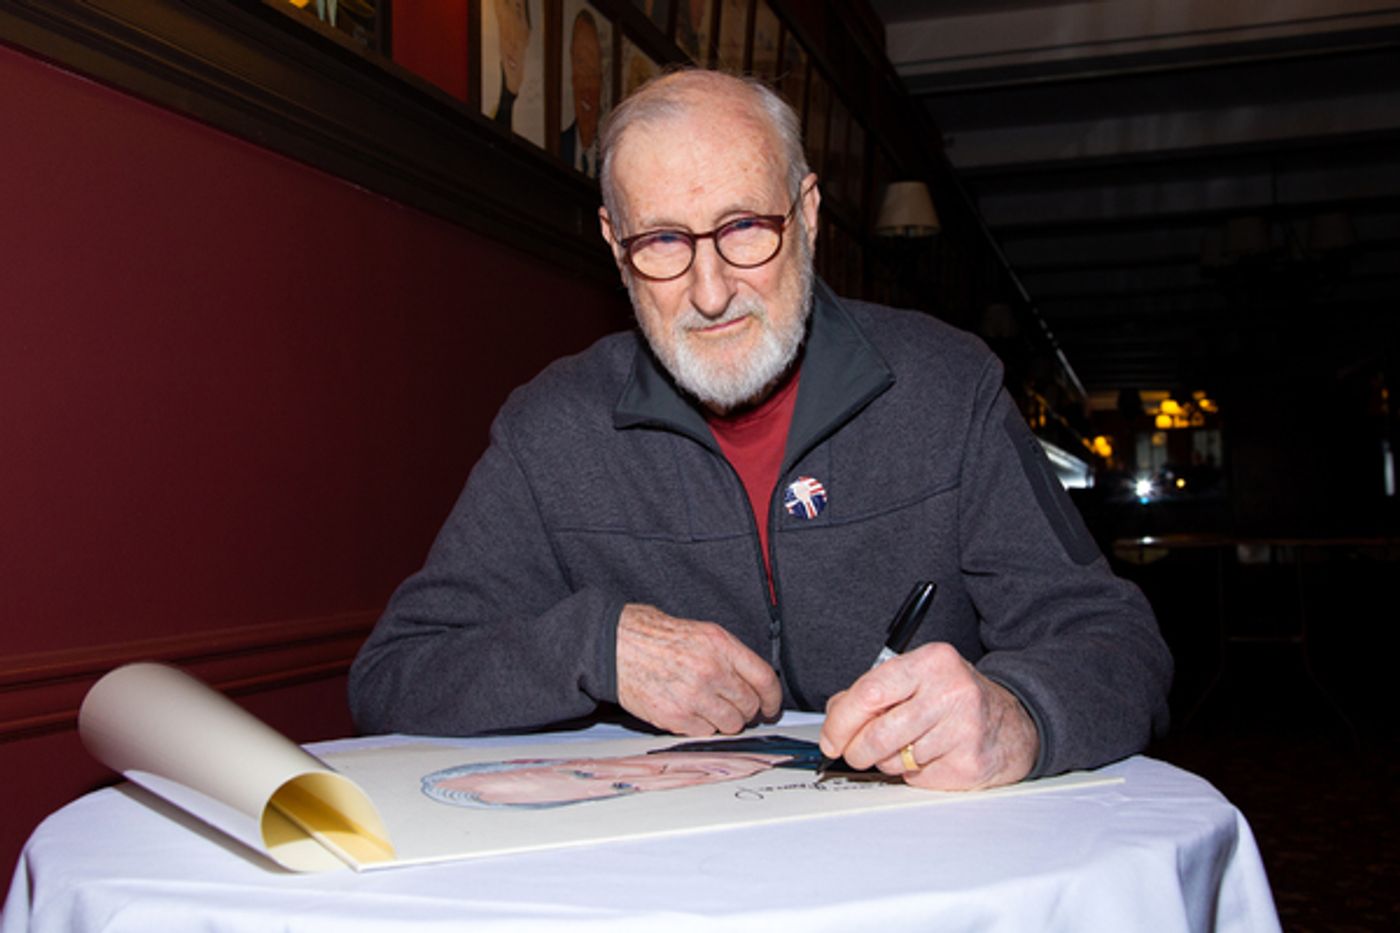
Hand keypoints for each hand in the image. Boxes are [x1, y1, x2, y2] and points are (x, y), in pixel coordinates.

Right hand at [616, 603, 781, 735]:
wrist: (619, 646)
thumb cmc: (659, 639)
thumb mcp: (704, 634)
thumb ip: (732, 658)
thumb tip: (756, 686)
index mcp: (721, 645)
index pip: (764, 679)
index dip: (773, 698)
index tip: (771, 706)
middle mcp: (711, 670)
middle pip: (749, 706)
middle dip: (746, 710)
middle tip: (734, 706)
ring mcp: (694, 696)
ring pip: (731, 724)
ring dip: (725, 720)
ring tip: (709, 707)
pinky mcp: (676, 716)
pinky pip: (705, 733)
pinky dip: (702, 726)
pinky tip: (690, 710)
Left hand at [819, 642, 1038, 789]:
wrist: (1011, 723)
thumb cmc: (954, 699)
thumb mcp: (916, 679)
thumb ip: (873, 693)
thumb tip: (834, 720)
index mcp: (930, 662)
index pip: (869, 693)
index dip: (841, 721)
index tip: (830, 738)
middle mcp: (950, 691)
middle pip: (878, 733)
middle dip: (856, 751)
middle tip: (854, 753)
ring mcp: (963, 728)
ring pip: (895, 759)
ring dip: (889, 761)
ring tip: (909, 746)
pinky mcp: (969, 762)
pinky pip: (918, 778)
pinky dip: (914, 773)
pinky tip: (932, 756)